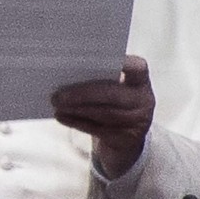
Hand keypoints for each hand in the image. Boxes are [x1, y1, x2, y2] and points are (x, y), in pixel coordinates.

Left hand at [51, 55, 154, 179]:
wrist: (127, 140)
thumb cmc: (115, 103)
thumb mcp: (116, 88)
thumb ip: (101, 77)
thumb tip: (68, 70)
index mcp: (141, 81)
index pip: (137, 68)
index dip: (124, 63)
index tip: (100, 57)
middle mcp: (142, 101)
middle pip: (112, 94)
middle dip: (84, 93)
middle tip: (58, 94)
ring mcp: (136, 122)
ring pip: (103, 113)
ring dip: (76, 108)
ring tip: (56, 103)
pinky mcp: (125, 140)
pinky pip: (97, 130)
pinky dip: (76, 122)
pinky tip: (61, 116)